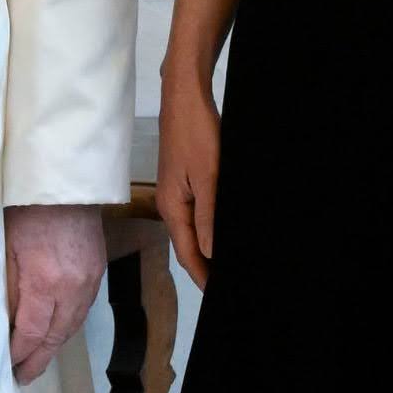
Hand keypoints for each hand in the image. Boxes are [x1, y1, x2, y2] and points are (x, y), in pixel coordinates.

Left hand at [6, 202, 107, 382]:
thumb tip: (2, 323)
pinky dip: (68, 326)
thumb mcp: (4, 249)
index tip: (8, 365)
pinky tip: (56, 332)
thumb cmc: (26, 211)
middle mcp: (72, 287)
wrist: (64, 184)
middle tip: (23, 376)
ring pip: (72, 326)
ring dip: (54, 345)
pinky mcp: (98, 272)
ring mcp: (89, 281)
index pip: (32, 332)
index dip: (20, 353)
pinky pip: (82, 310)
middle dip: (38, 359)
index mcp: (44, 281)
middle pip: (56, 336)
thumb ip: (6, 289)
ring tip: (37, 360)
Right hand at [156, 69, 220, 289]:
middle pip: (186, 246)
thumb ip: (208, 216)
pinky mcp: (181, 181)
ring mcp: (174, 192)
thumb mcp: (208, 177)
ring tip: (222, 265)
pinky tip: (217, 231)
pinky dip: (205, 230)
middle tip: (224, 284)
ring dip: (204, 250)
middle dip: (203, 267)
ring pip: (190, 231)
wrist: (184, 98)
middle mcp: (169, 204)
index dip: (202, 276)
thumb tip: (208, 252)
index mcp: (172, 207)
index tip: (218, 294)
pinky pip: (193, 215)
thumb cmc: (196, 136)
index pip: (187, 253)